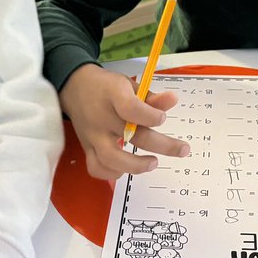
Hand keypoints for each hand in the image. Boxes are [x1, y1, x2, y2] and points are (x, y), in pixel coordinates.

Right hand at [59, 63, 189, 179]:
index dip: (151, 116)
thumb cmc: (107, 87)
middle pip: (131, 135)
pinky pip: (97, 167)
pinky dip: (112, 173)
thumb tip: (173, 101)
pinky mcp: (86, 147)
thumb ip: (150, 97)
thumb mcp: (128, 84)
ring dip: (136, 166)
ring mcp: (93, 135)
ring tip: (153, 163)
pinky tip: (127, 168)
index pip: (131, 108)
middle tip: (183, 149)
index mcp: (113, 95)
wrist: (75, 87)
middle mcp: (102, 117)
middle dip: (162, 145)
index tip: (163, 119)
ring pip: (111, 158)